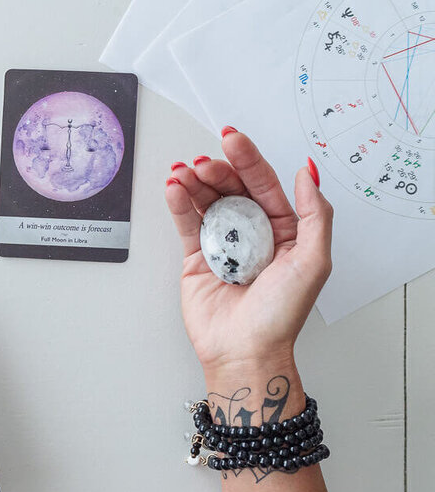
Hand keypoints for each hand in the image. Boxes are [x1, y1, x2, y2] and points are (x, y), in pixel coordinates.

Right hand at [165, 131, 333, 378]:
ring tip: (183, 172)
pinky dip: (178, 203)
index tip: (232, 139)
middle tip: (203, 161)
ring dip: (193, 182)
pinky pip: (187, 223)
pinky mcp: (197, 257)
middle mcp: (253, 233)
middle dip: (216, 169)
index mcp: (284, 230)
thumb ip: (315, 214)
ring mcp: (223, 244)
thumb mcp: (314, 261)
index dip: (248, 159)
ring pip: (206, 201)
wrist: (245, 351)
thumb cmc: (281, 315)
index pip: (265, 184)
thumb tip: (307, 174)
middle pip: (232, 188)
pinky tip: (174, 188)